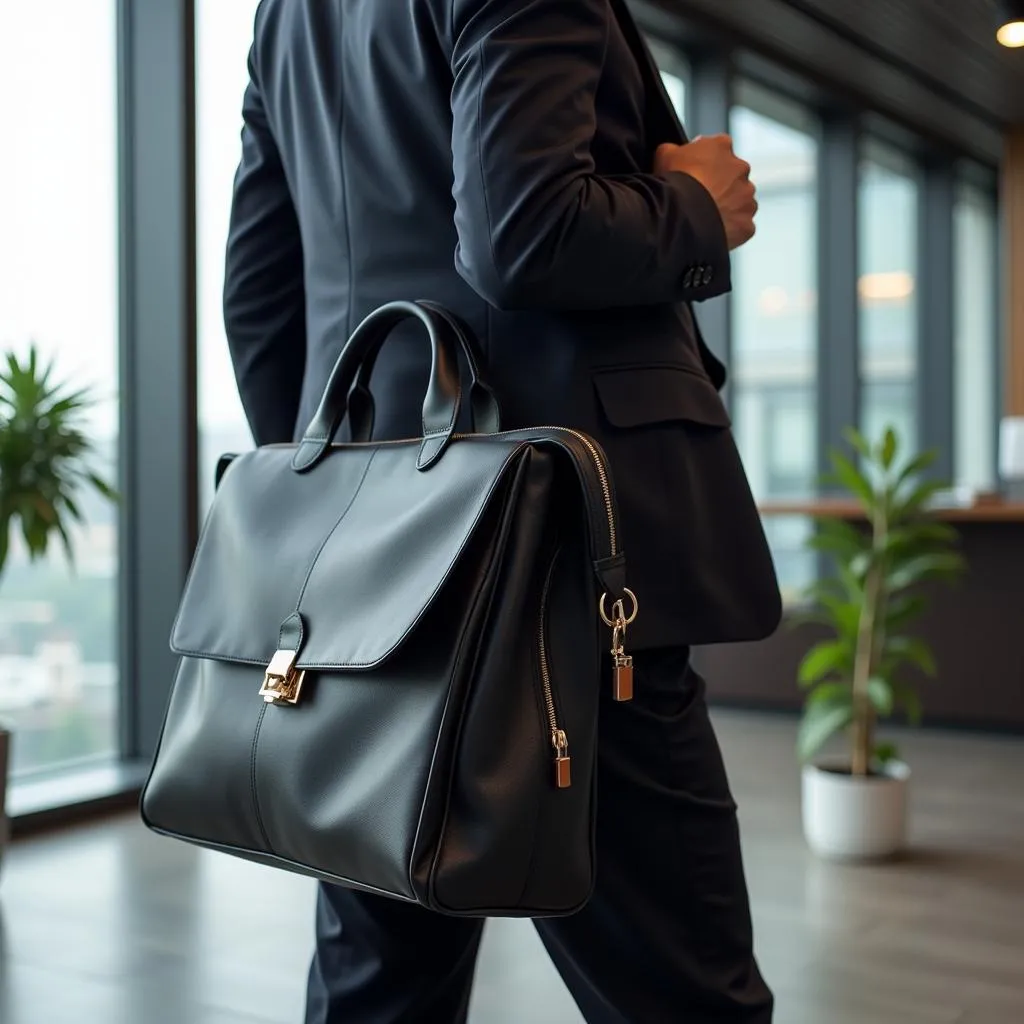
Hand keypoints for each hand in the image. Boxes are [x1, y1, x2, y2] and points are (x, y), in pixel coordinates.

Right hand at [654, 135, 756, 250]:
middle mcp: (741, 169)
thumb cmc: (674, 183)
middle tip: (700, 199)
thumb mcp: (664, 155)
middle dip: (720, 186)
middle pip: (732, 177)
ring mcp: (747, 198)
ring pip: (740, 202)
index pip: (718, 149)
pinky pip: (741, 227)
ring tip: (706, 218)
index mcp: (722, 146)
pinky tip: (713, 233)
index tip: (693, 174)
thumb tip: (672, 152)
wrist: (681, 216)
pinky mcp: (747, 224)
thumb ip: (673, 149)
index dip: (704, 163)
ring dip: (728, 208)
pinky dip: (730, 230)